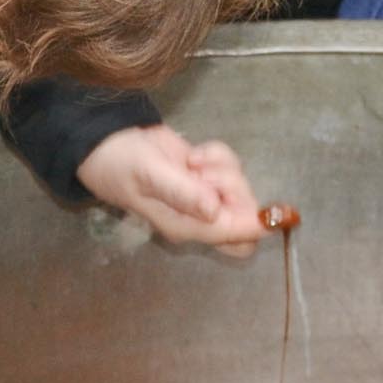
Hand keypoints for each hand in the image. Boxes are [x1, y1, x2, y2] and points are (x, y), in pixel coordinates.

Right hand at [76, 124, 265, 256]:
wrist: (107, 143)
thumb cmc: (122, 164)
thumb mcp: (149, 175)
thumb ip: (182, 193)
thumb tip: (214, 211)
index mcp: (188, 228)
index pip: (238, 238)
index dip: (259, 224)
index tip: (275, 208)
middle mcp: (201, 218)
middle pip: (246, 214)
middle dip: (236, 189)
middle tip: (204, 172)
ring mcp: (204, 196)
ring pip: (240, 187)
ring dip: (222, 168)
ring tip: (191, 161)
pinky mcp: (205, 176)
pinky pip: (229, 168)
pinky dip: (217, 156)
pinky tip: (192, 155)